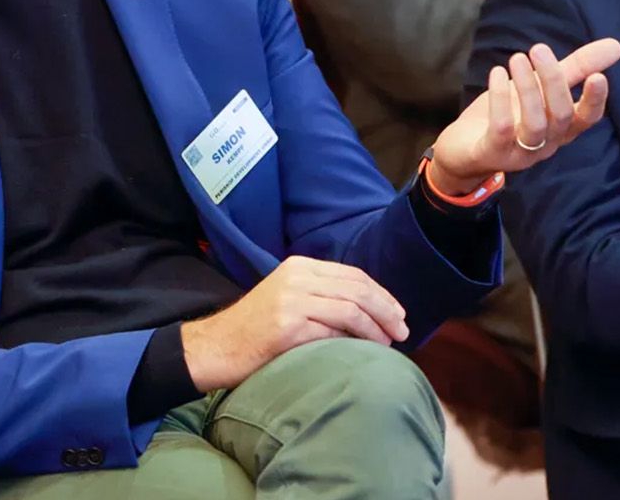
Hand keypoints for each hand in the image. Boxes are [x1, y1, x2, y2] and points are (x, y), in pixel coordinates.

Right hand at [181, 257, 408, 390]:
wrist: (216, 347)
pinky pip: (333, 332)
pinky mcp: (288, 327)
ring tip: (390, 344)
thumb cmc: (254, 330)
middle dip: (387, 310)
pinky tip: (365, 353)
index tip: (398, 313)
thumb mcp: (287, 298)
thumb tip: (367, 310)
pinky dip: (355, 342)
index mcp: (298, 266)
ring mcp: (292, 300)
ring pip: (351, 309)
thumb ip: (320, 295)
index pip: (353, 275)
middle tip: (403, 331)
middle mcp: (297, 277)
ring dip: (377, 329)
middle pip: (357, 289)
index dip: (381, 294)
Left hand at [427, 39, 619, 191]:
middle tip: (538, 49)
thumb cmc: (508, 115)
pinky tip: (497, 74)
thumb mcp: (541, 87)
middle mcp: (546, 143)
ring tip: (517, 58)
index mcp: (561, 128)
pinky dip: (500, 99)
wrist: (464, 151)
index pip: (588, 119)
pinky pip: (502, 129)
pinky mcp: (493, 153)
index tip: (599, 76)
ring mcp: (521, 152)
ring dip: (528, 88)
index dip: (595, 100)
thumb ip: (577, 69)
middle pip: (560, 116)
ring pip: (534, 123)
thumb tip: (616, 46)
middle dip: (553, 81)